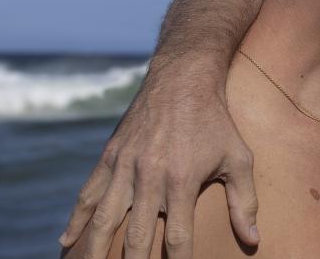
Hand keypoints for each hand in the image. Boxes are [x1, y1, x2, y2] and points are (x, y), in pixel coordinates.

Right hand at [58, 56, 259, 258]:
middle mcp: (149, 176)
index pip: (177, 238)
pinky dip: (76, 219)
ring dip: (93, 250)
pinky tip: (65, 241)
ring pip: (104, 219)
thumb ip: (245, 201)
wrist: (183, 78)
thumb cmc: (216, 121)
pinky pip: (88, 193)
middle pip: (135, 237)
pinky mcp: (110, 155)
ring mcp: (125, 166)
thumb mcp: (239, 158)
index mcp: (182, 180)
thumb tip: (253, 240)